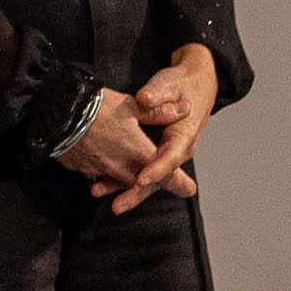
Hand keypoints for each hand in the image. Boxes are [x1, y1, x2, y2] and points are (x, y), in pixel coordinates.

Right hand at [53, 78, 179, 202]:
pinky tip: (104, 162)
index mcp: (138, 154)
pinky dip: (107, 173)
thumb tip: (184, 110)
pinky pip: (100, 175)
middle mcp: (122, 169)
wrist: (56, 116)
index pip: (166, 175)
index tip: (189, 190)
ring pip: (120, 181)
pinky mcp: (83, 169)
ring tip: (129, 176)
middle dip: (151, 183)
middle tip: (160, 183)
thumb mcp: (132, 106)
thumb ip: (159, 112)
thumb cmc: (97, 109)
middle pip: (142, 183)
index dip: (179, 184)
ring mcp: (101, 171)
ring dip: (126, 182)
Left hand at [109, 45, 217, 214]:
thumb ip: (158, 94)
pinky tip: (99, 180)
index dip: (156, 170)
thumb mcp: (170, 85)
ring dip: (123, 187)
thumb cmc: (181, 86)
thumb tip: (145, 98)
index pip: (171, 158)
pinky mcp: (154, 154)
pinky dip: (120, 176)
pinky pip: (138, 169)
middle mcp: (176, 151)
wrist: (192, 87)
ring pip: (146, 178)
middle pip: (158, 177)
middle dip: (137, 192)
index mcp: (183, 136)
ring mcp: (165, 155)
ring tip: (98, 192)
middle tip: (118, 205)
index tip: (139, 179)